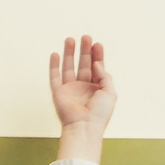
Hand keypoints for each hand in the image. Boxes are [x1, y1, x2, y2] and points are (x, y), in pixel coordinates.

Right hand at [50, 34, 115, 160]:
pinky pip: (54, 76)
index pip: (97, 68)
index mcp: (97, 89)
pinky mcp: (58, 92)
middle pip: (83, 64)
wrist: (84, 127)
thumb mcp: (110, 93)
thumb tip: (97, 63)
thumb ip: (105, 76)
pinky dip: (54, 65)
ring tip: (70, 39)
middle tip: (86, 37)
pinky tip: (56, 54)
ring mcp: (70, 90)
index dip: (97, 55)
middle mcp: (83, 88)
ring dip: (70, 53)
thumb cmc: (99, 114)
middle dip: (85, 50)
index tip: (97, 44)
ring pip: (69, 67)